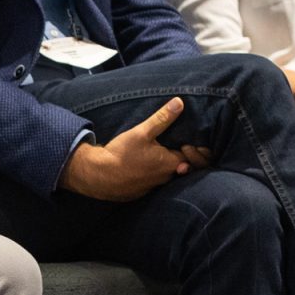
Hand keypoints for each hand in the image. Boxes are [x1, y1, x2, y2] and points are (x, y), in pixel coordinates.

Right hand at [59, 98, 210, 201]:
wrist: (98, 176)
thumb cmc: (121, 154)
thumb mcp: (142, 132)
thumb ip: (162, 118)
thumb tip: (179, 102)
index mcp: (170, 163)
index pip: (195, 158)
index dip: (196, 150)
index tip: (188, 141)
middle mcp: (165, 178)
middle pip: (184, 169)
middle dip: (186, 158)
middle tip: (180, 146)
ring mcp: (153, 187)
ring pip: (168, 176)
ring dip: (169, 166)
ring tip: (164, 153)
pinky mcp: (141, 192)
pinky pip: (154, 183)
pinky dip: (154, 174)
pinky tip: (146, 165)